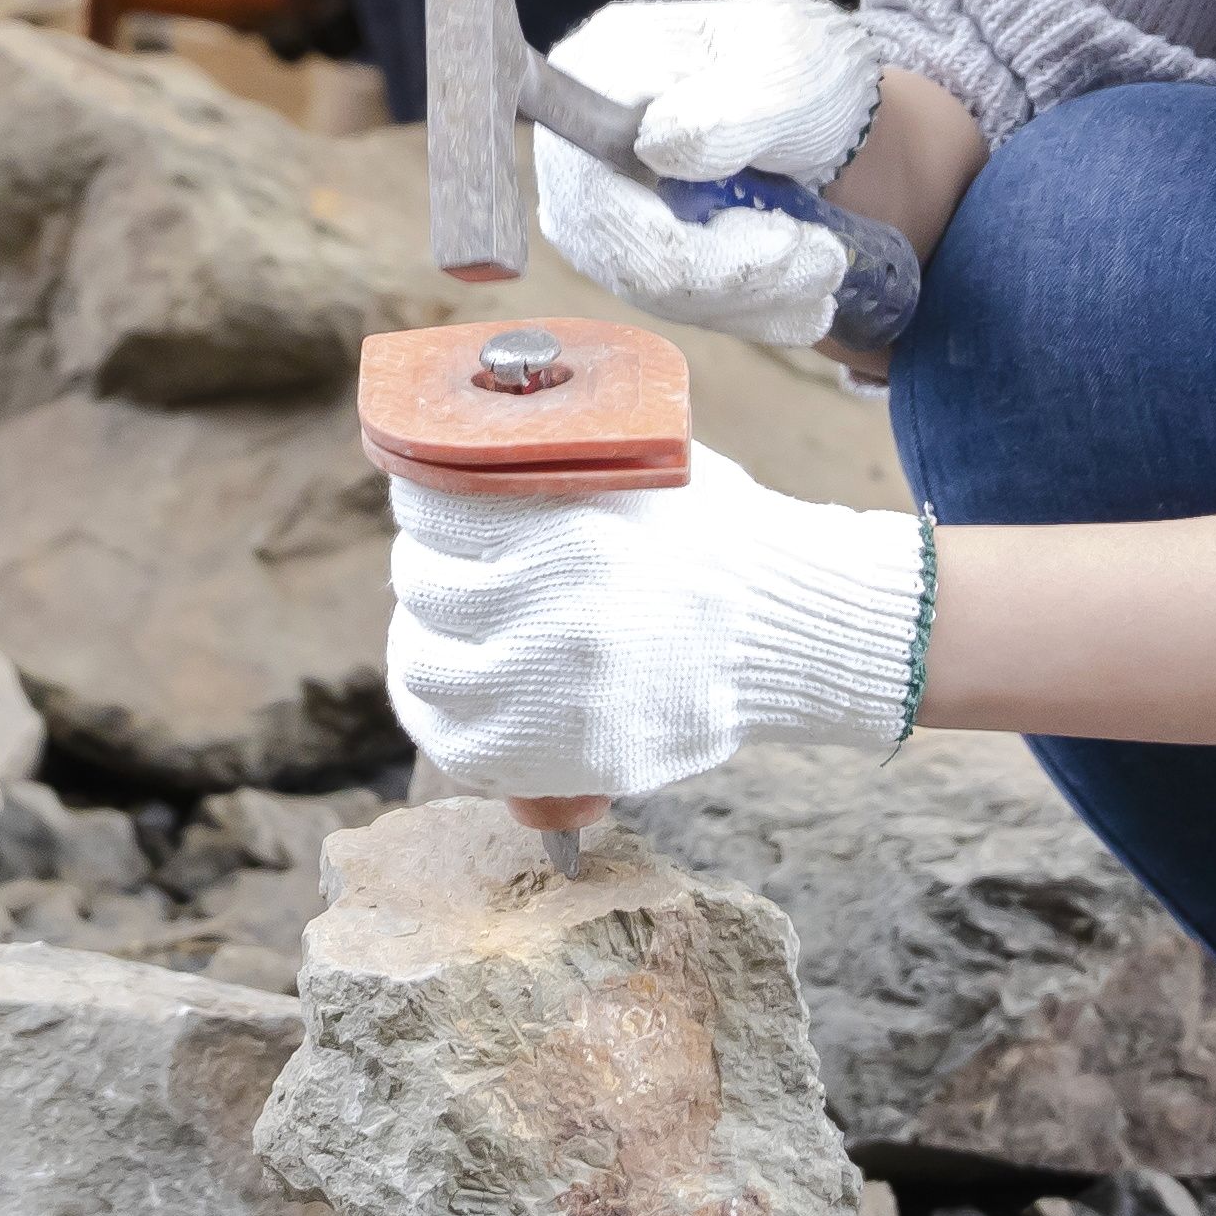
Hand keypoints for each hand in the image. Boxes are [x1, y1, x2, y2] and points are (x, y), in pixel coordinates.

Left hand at [387, 445, 933, 801]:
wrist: (795, 628)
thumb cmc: (715, 539)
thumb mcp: (639, 470)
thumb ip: (547, 468)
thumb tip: (444, 460)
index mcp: (569, 531)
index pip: (430, 510)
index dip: (421, 503)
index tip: (430, 506)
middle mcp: (556, 613)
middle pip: (422, 586)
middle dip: (425, 570)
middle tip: (445, 569)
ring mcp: (561, 694)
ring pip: (424, 669)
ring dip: (421, 645)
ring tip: (441, 635)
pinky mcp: (574, 756)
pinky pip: (460, 746)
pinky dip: (441, 719)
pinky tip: (452, 695)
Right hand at [527, 0, 882, 344]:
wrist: (816, 97)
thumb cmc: (801, 67)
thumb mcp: (789, 66)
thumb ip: (729, 106)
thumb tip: (655, 148)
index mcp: (596, 77)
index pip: (603, 196)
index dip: (690, 245)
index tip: (785, 239)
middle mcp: (577, 145)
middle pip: (626, 256)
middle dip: (738, 279)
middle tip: (825, 261)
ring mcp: (598, 202)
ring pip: (656, 293)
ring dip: (753, 298)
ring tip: (825, 267)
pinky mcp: (631, 245)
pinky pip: (677, 303)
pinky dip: (749, 309)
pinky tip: (803, 299)